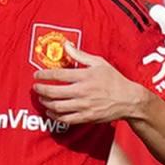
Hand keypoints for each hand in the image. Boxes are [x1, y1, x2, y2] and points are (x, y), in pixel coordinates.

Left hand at [32, 42, 147, 124]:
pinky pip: (66, 119)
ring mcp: (84, 106)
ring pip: (57, 107)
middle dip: (40, 90)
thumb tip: (66, 45)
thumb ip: (80, 55)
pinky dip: (55, 116)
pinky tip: (50, 112)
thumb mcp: (99, 63)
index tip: (36, 75)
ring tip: (42, 99)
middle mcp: (82, 92)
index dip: (43, 75)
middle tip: (36, 87)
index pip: (58, 75)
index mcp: (85, 76)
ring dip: (45, 103)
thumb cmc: (114, 79)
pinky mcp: (86, 117)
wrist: (128, 100)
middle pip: (53, 92)